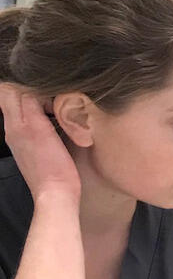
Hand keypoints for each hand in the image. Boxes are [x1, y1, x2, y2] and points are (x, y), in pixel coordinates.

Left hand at [0, 83, 79, 202]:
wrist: (55, 193)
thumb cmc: (54, 166)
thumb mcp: (42, 129)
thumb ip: (32, 106)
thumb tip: (30, 88)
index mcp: (16, 123)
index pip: (12, 90)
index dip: (29, 85)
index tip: (48, 89)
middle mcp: (12, 129)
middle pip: (11, 98)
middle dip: (27, 90)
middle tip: (48, 94)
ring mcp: (19, 139)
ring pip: (18, 109)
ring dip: (32, 102)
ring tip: (50, 105)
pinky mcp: (28, 148)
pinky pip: (27, 123)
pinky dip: (36, 115)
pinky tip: (50, 121)